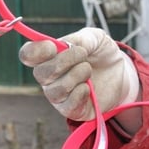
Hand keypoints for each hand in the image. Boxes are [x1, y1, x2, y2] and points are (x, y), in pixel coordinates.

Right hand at [19, 28, 140, 125]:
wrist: (121, 73)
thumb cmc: (101, 53)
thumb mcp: (95, 38)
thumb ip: (79, 39)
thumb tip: (64, 45)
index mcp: (47, 56)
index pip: (27, 55)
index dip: (35, 51)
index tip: (53, 46)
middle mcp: (48, 77)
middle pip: (40, 74)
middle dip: (62, 62)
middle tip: (82, 54)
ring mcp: (59, 95)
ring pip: (55, 91)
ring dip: (74, 77)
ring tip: (88, 69)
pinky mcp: (73, 110)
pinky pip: (67, 107)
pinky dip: (79, 95)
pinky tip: (89, 88)